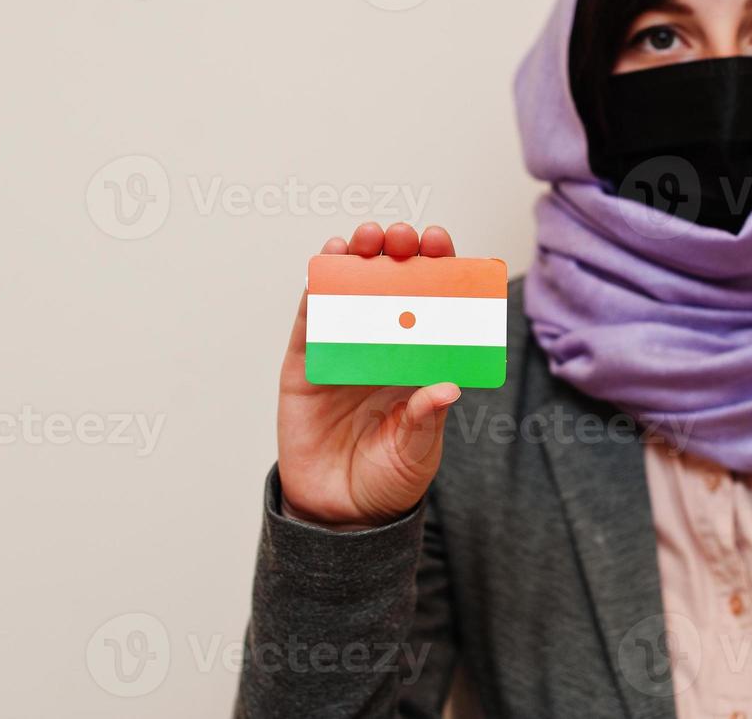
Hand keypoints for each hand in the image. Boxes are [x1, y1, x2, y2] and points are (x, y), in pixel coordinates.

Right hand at [277, 222, 461, 528]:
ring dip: (354, 258)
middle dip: (396, 252)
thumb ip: (426, 419)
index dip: (437, 268)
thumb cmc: (388, 478)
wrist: (339, 514)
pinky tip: (325, 265)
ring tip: (363, 239)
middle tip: (401, 237)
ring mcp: (342, 351)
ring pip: (348, 292)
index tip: (440, 245)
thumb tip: (446, 388)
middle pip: (390, 284)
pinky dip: (316, 291)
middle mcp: (382, 346)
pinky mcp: (304, 365)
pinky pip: (310, 321)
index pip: (432, 301)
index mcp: (418, 359)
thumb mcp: (417, 452)